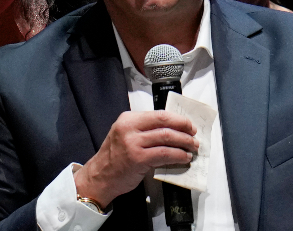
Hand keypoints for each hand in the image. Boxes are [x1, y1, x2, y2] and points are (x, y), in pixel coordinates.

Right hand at [74, 111, 197, 208]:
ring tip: (192, 147)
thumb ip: (145, 129)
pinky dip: (178, 155)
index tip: (188, 124)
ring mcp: (133, 143)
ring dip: (184, 142)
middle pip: (165, 123)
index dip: (178, 119)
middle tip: (194, 135)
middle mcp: (129, 128)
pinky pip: (165, 154)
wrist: (99, 178)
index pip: (159, 114)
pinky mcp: (138, 159)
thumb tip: (174, 128)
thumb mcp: (126, 135)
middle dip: (184, 128)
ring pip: (167, 138)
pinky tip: (184, 158)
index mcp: (128, 119)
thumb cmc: (115, 157)